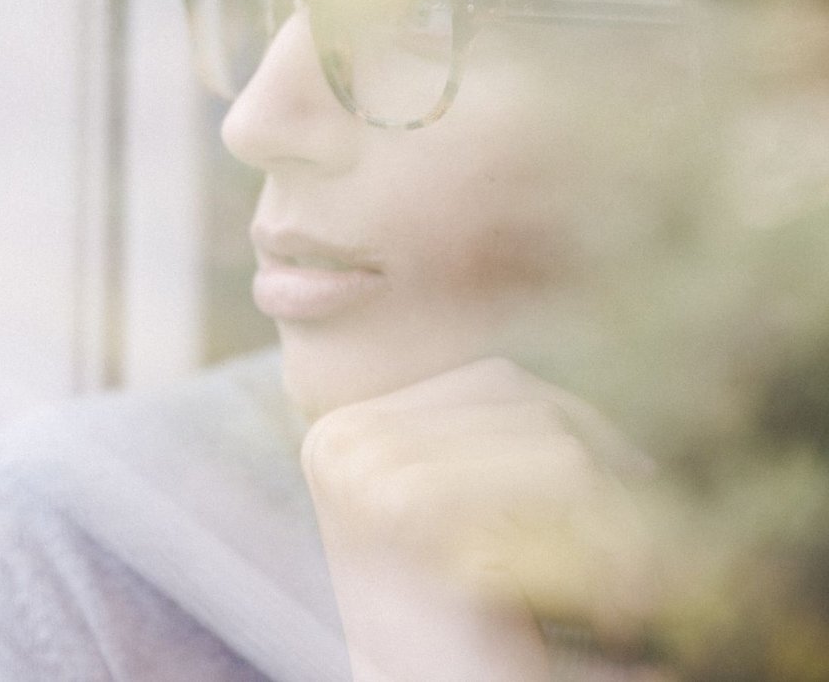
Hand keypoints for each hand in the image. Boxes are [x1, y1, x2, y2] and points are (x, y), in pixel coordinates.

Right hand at [299, 358, 660, 681]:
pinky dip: (614, 536)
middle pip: (515, 393)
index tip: (634, 492)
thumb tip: (564, 350)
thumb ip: (478, 441)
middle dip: (600, 462)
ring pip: (546, 433)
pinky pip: (557, 469)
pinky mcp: (412, 506)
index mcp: (340, 429)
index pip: (488, 379)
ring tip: (636, 586)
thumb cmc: (458, 638)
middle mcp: (340, 438)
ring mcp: (368, 467)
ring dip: (615, 508)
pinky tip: (622, 605)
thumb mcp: (454, 517)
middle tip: (648, 552)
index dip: (579, 426)